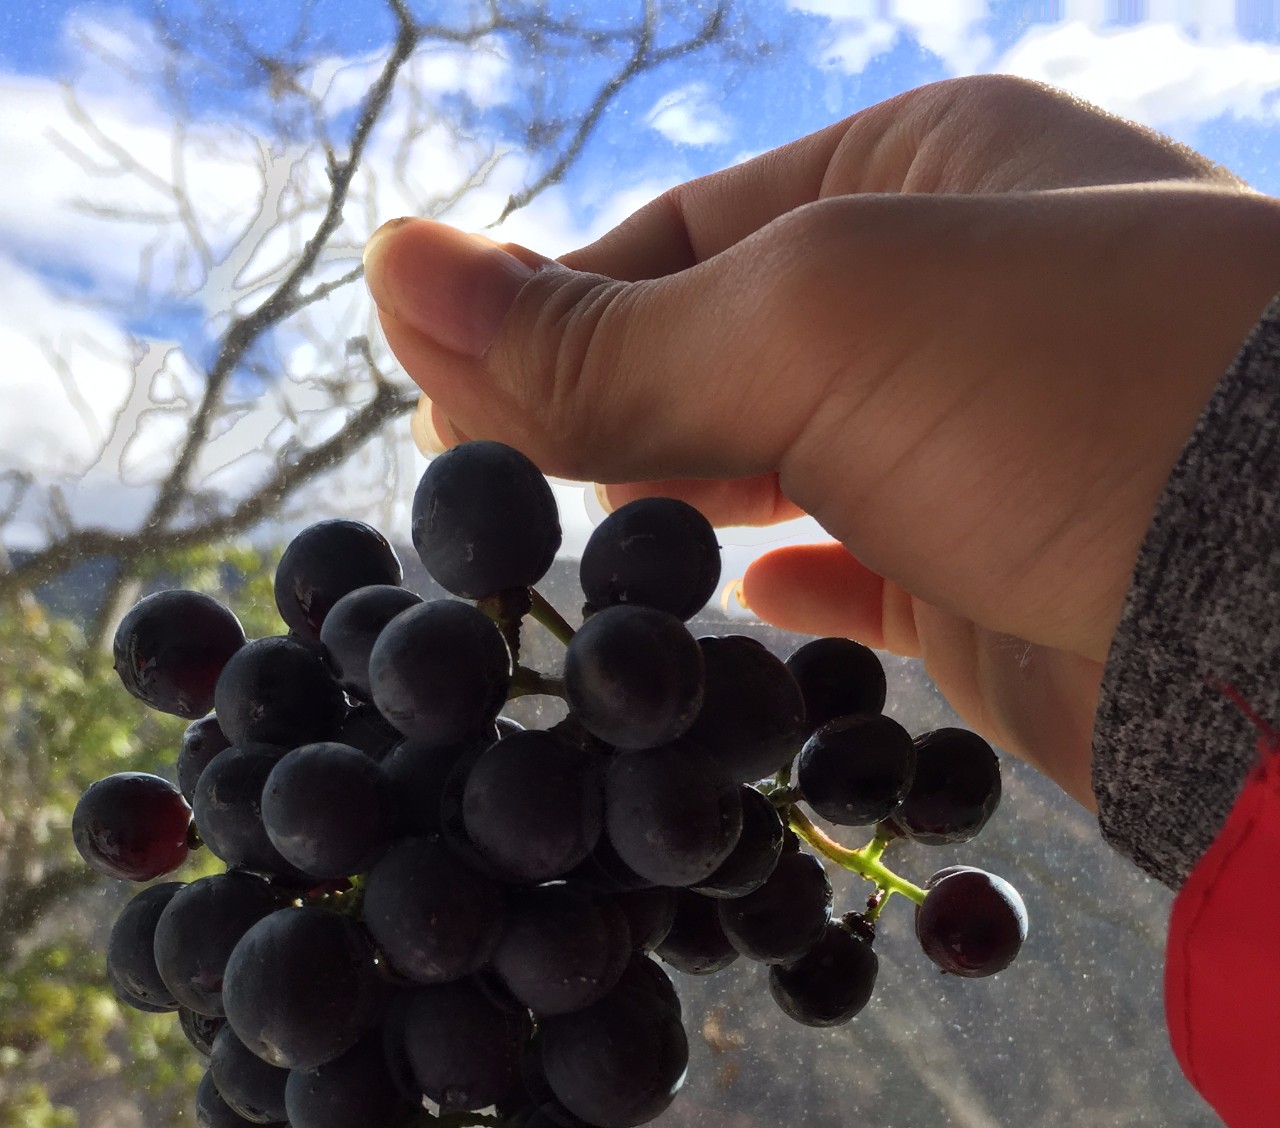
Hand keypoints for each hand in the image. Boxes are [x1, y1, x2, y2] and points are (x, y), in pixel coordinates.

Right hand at [362, 76, 1279, 809]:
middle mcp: (949, 303)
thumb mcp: (814, 326)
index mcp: (913, 175)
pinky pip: (861, 587)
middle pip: (714, 359)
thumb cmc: (1076, 397)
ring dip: (676, 516)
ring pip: (776, 479)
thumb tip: (393, 270)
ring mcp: (978, 453)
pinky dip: (791, 597)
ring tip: (580, 567)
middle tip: (484, 515)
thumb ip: (605, 335)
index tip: (440, 420)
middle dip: (600, 426)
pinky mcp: (1000, 589)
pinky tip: (743, 609)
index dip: (542, 321)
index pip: (670, 241)